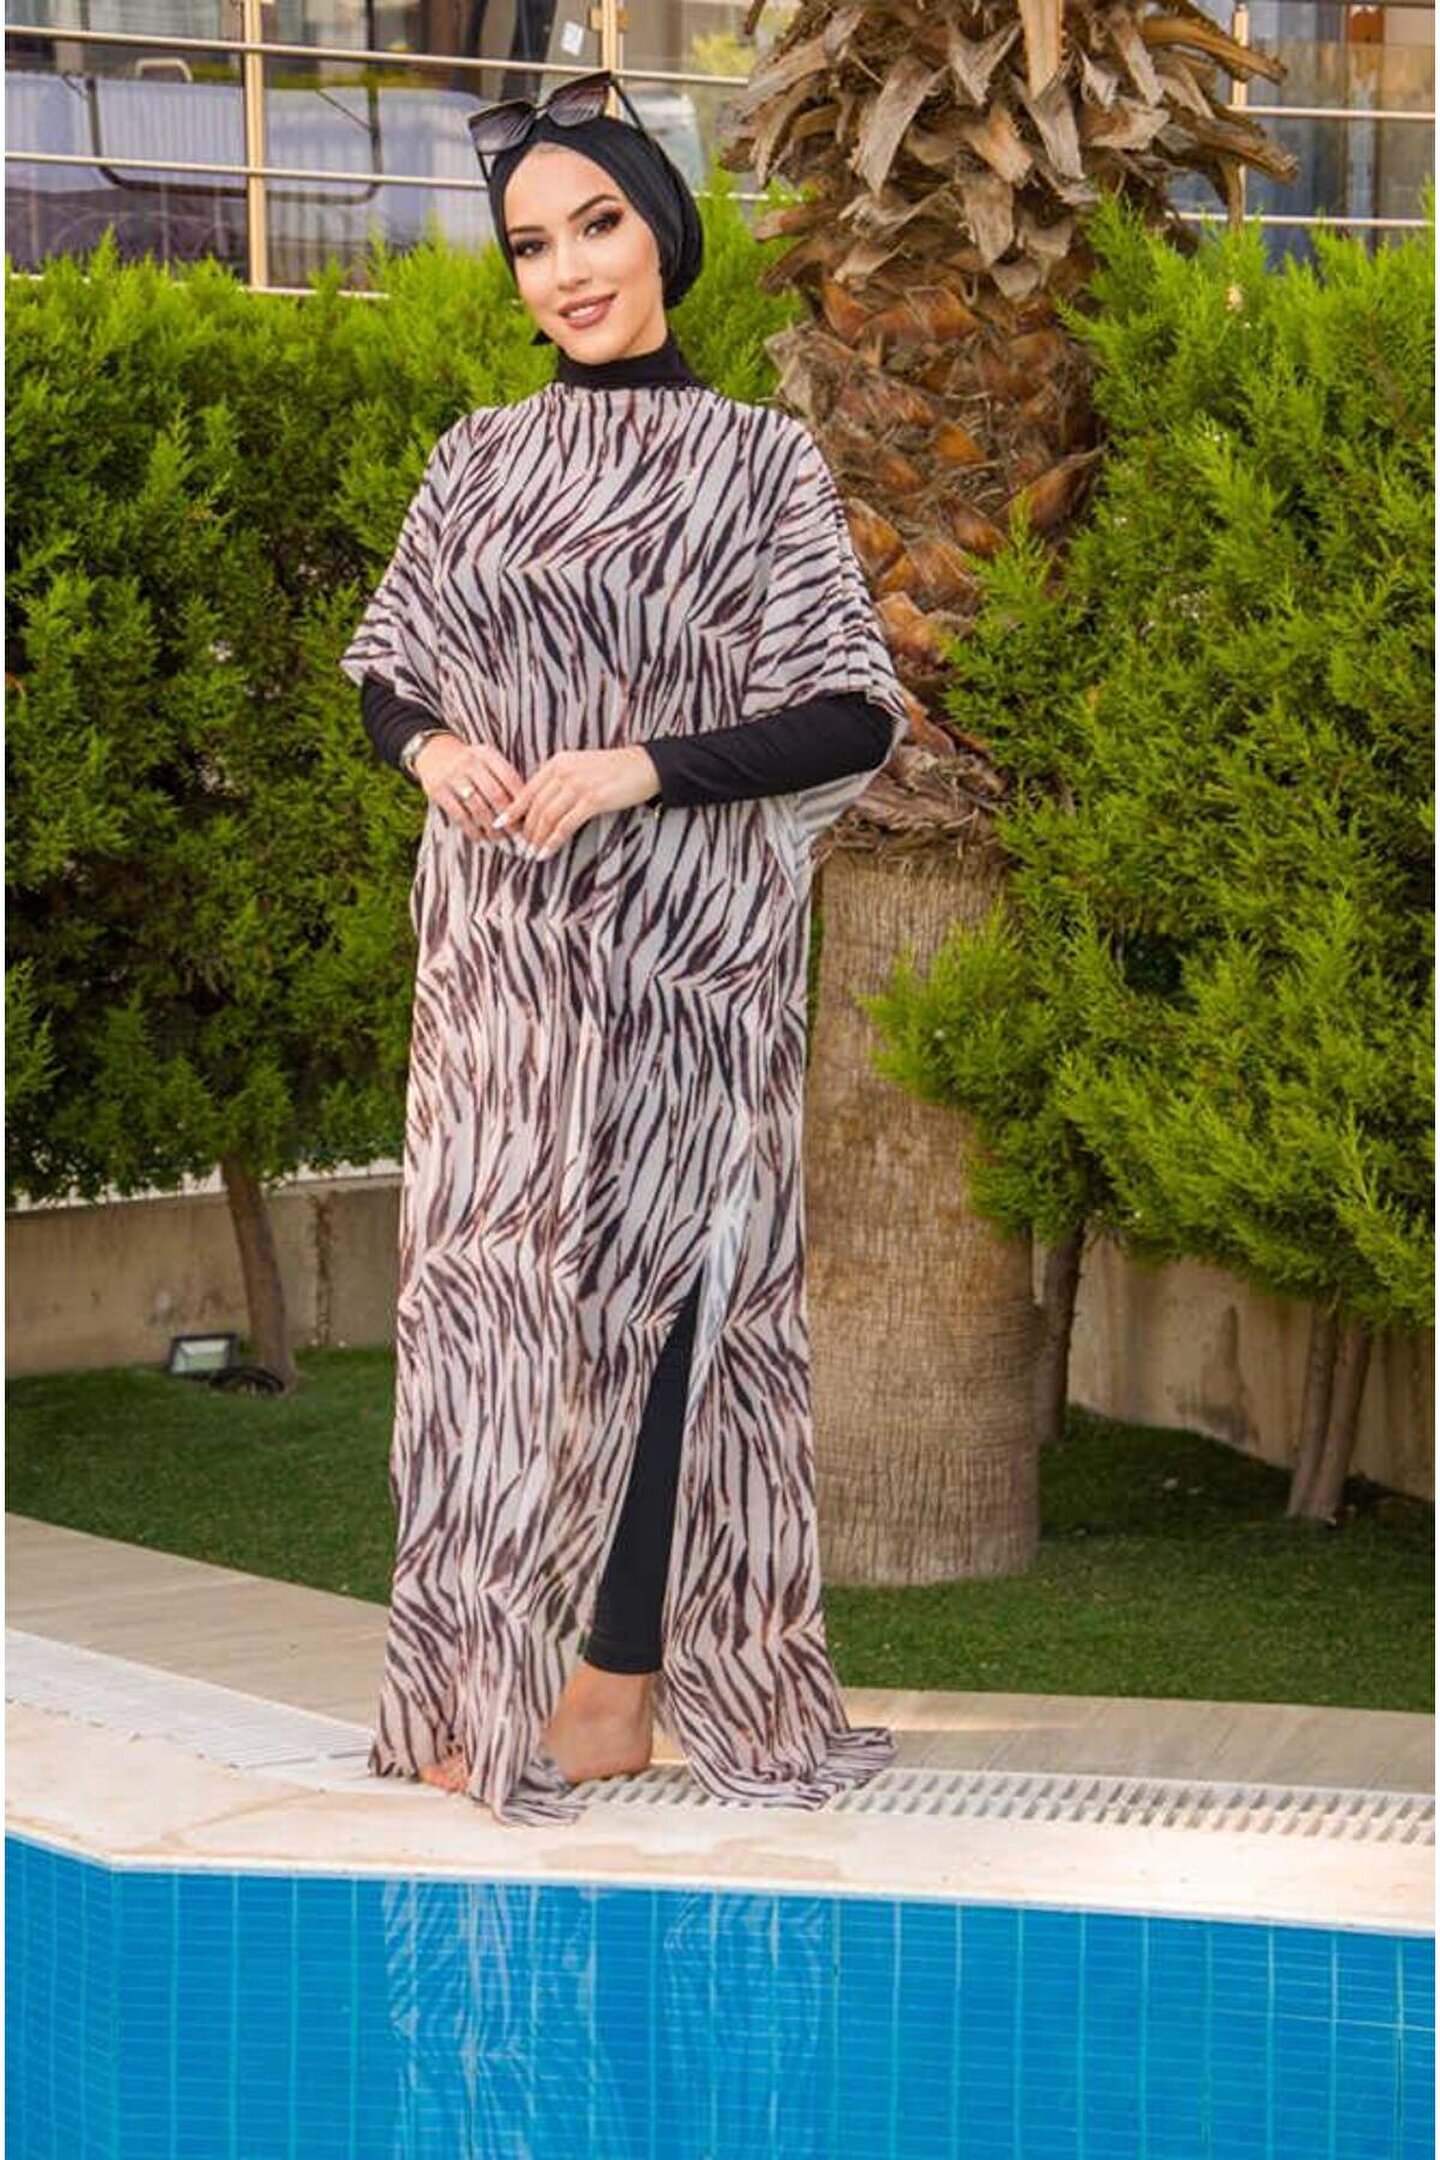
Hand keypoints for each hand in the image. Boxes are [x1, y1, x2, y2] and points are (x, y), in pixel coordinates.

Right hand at [413, 733, 525, 843]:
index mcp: (487, 754)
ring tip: (500, 839)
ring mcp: (452, 776)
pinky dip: (473, 830)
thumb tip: (527, 811)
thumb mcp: (487, 761)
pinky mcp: (437, 790)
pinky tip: (481, 838)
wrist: (433, 753)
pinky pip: (460, 816)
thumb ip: (505, 779)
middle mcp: (470, 762)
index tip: (528, 817)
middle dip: (508, 818)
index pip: (510, 778)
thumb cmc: (470, 764)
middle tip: (516, 834)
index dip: (521, 800)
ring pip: (478, 808)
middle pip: (495, 795)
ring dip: (492, 828)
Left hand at [496, 746, 660, 859]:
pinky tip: (547, 852)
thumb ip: (559, 782)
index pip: (527, 790)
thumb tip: (540, 806)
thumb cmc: (613, 771)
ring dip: (537, 838)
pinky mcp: (592, 800)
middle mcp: (564, 771)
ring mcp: (578, 785)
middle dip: (525, 830)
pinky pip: (565, 825)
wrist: (643, 766)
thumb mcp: (580, 768)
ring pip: (547, 817)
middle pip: (535, 806)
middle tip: (520, 846)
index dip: (512, 810)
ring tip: (532, 852)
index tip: (501, 826)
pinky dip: (553, 841)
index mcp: (557, 762)